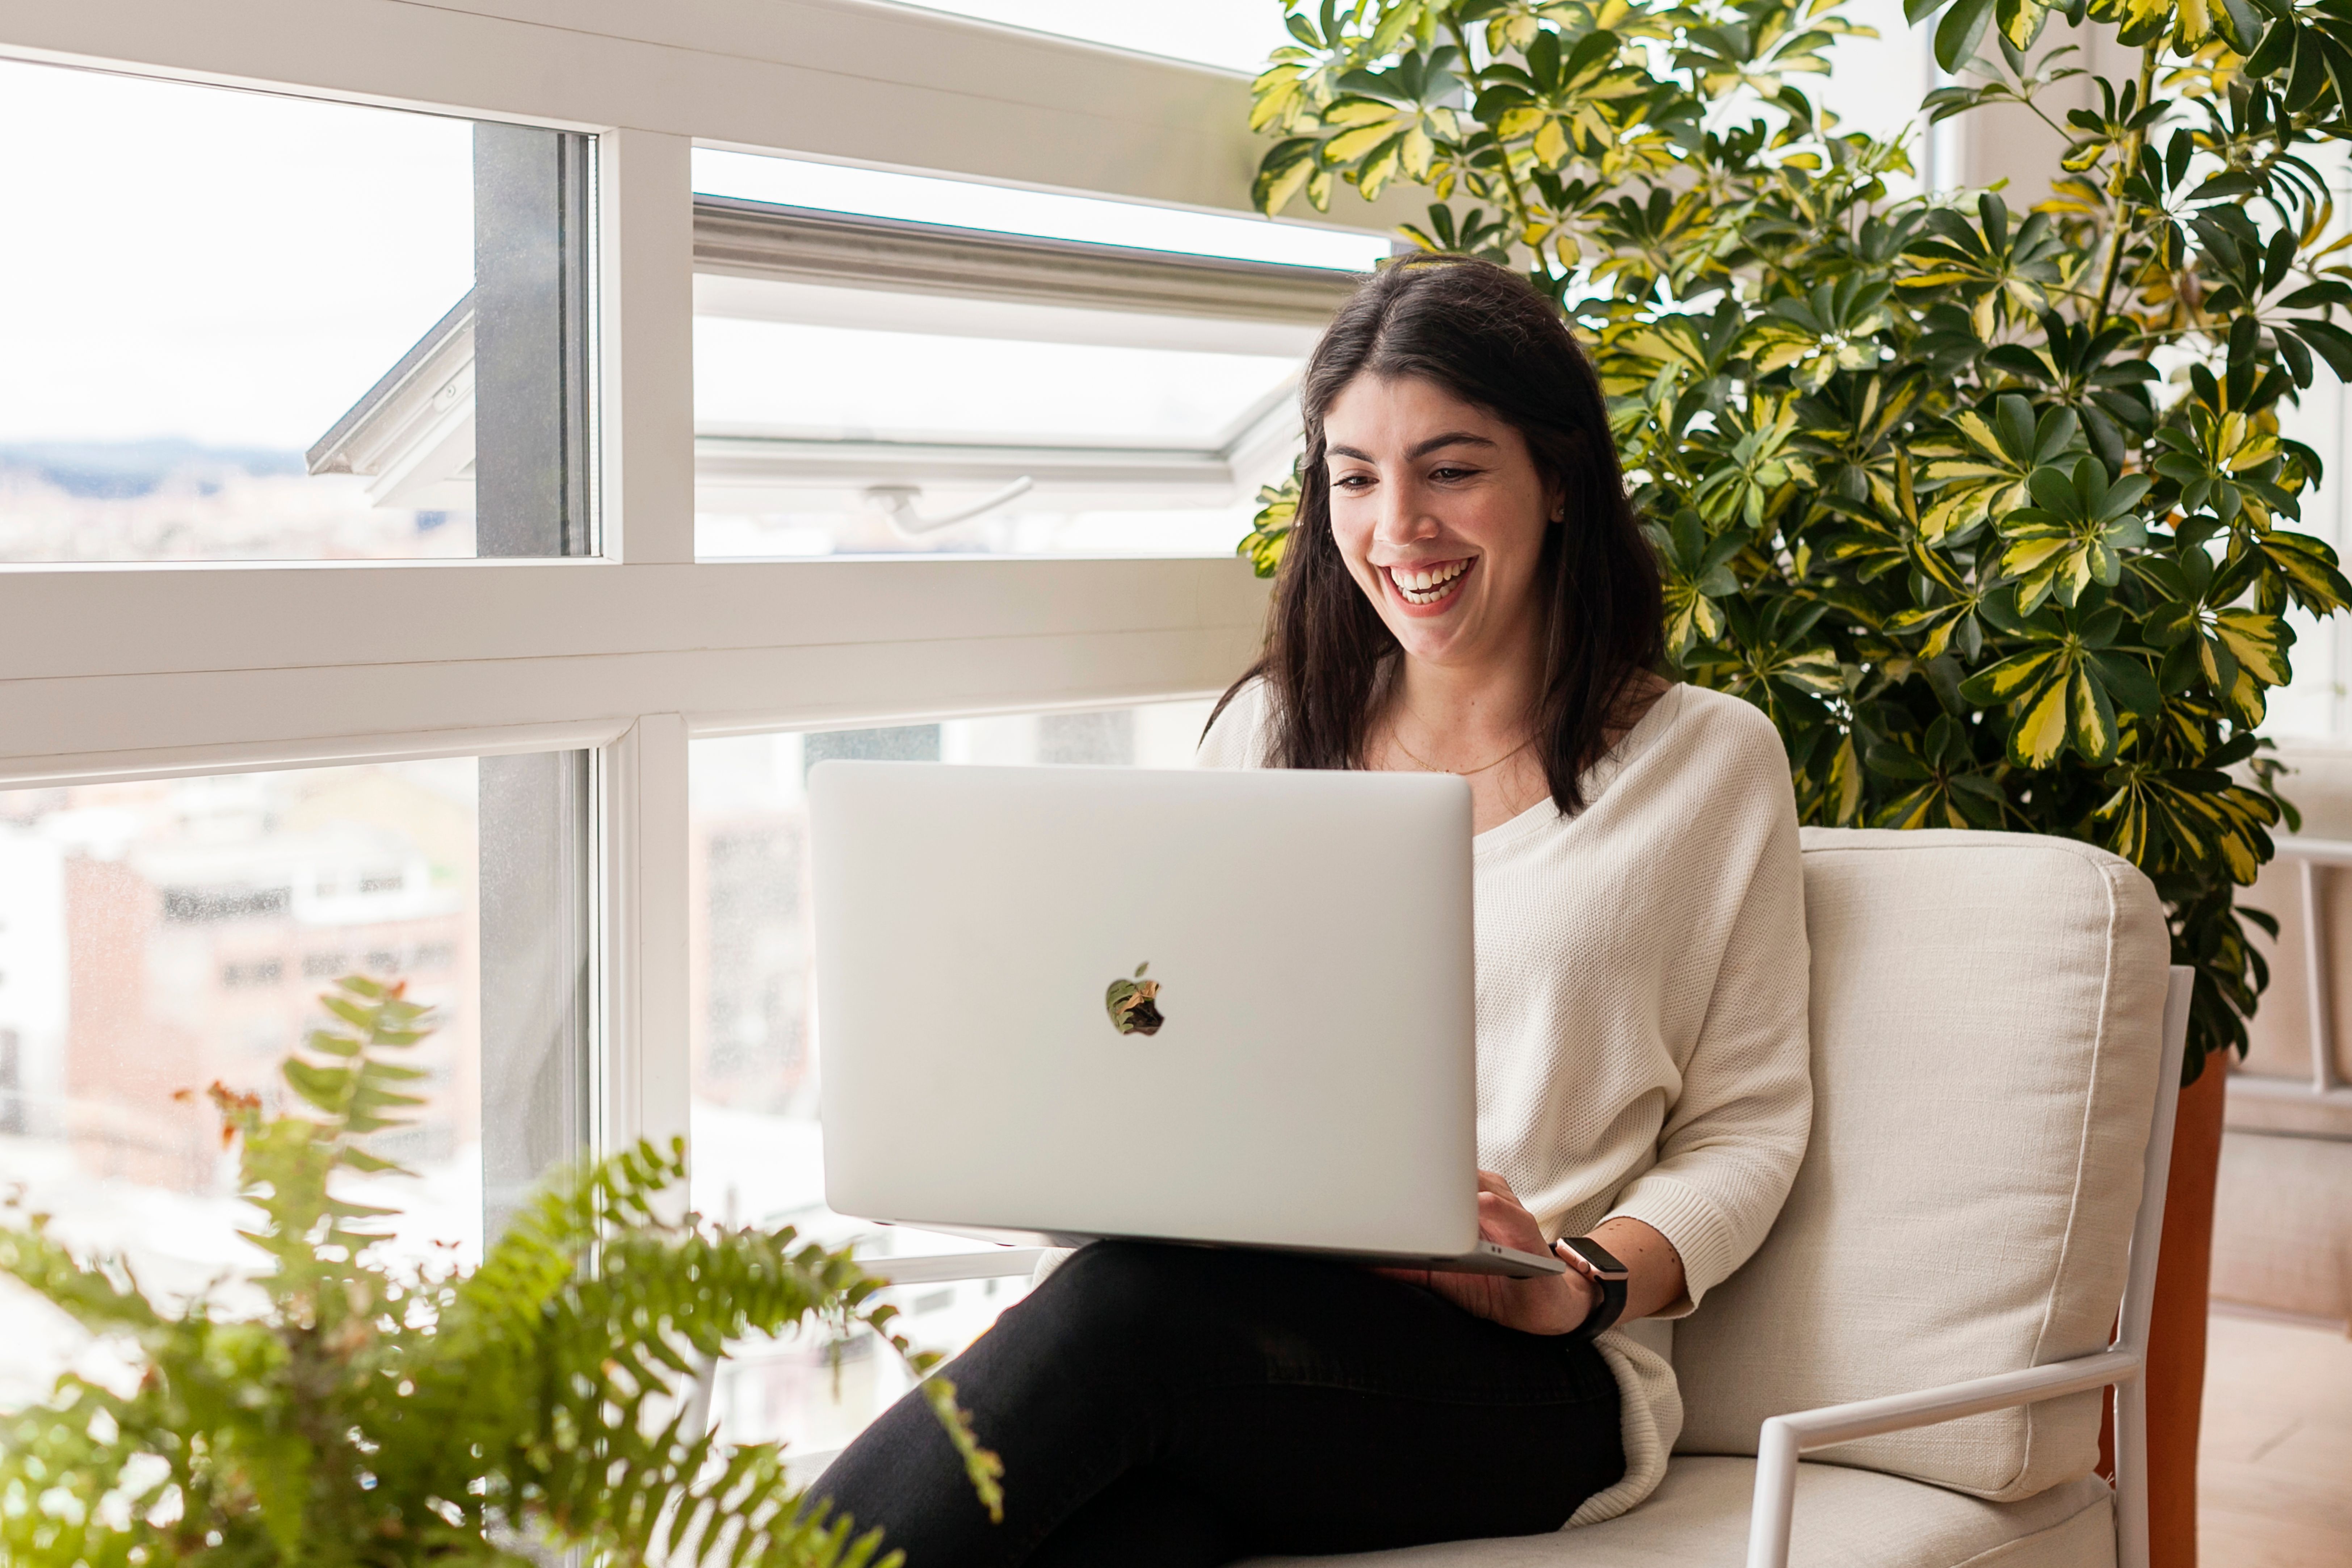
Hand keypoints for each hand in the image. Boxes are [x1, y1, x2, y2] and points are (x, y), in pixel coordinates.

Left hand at [1377, 1170, 1597, 1335]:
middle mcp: (1484, 1201)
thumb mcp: (1439, 1278)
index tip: (1373, 1169)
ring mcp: (1507, 1211)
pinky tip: (1476, 1207)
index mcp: (1462, 1207)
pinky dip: (1491, 1206)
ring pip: (1478, 1185)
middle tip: (1388, 1170)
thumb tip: (1361, 1264)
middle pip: (1453, 1174)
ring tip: (1425, 1186)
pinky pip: (1509, 1211)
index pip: (1434, 1178)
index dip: (1405, 1172)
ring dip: (1453, 1184)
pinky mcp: (1527, 1231)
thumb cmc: (1489, 1286)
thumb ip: (1405, 1268)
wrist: (1538, 1308)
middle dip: (1423, 1171)